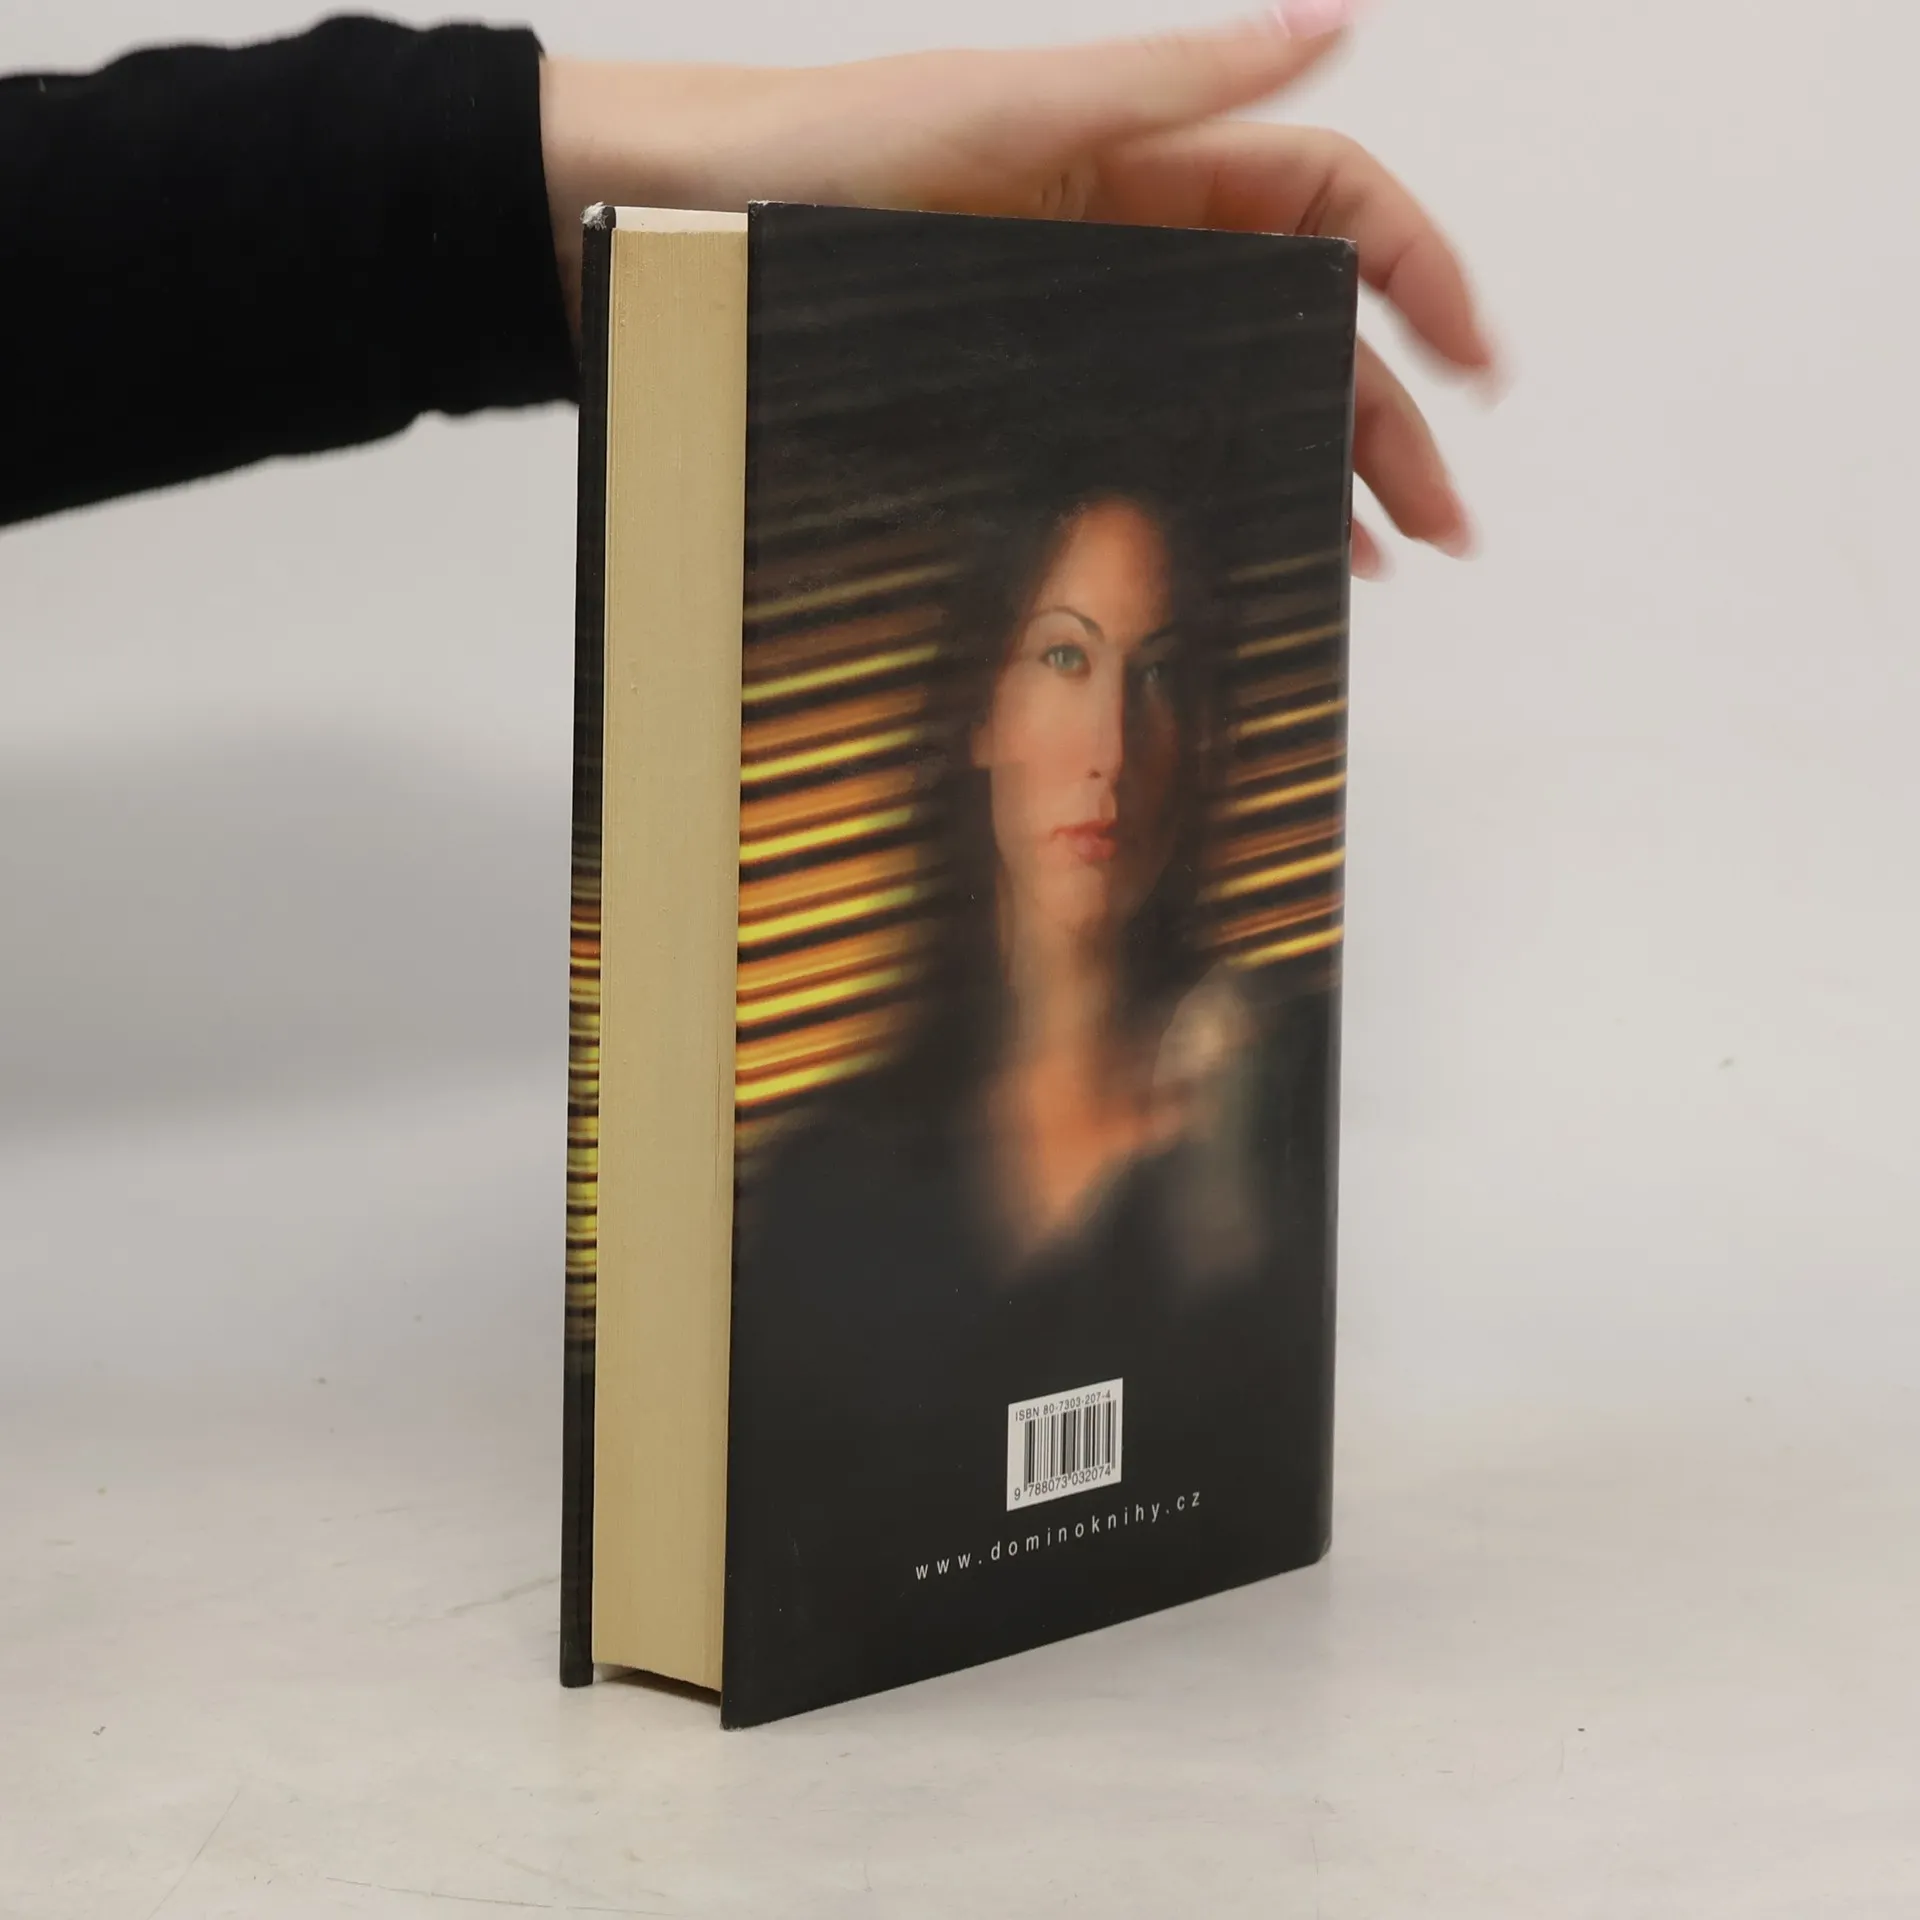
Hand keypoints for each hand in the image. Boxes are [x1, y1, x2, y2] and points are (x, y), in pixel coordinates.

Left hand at [539, 7, 1500, 575]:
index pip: (1328, 203)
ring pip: (1233, 396)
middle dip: (1385, 413)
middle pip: (1302, 323)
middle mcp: (1127, 243)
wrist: (657, 236)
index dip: (1416, 268)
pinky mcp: (1019, 398)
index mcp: (1145, 159)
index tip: (1475, 359)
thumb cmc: (816, 160)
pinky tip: (1253, 548)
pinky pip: (1144, 444)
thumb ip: (1169, 84)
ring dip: (1317, 470)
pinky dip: (1210, 490)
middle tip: (1442, 519)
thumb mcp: (1005, 115)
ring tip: (1377, 561)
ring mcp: (1078, 328)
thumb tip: (1332, 17)